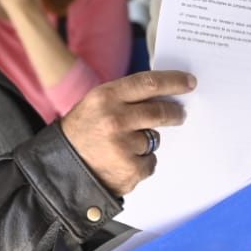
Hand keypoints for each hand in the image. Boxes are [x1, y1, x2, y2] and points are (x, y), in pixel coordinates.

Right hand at [60, 71, 193, 195]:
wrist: (60, 169)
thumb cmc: (82, 133)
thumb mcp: (96, 105)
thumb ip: (125, 98)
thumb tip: (165, 94)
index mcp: (106, 97)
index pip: (149, 83)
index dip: (173, 81)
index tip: (189, 82)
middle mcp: (115, 119)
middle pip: (159, 111)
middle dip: (174, 112)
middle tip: (179, 114)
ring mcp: (123, 146)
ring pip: (154, 139)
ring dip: (146, 143)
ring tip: (124, 147)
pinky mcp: (130, 169)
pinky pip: (150, 162)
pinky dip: (141, 163)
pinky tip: (122, 163)